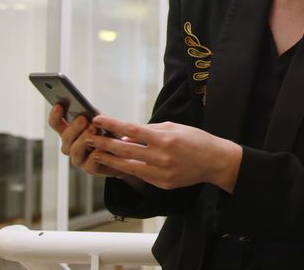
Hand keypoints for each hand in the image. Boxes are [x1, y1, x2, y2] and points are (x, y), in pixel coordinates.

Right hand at [47, 104, 132, 179]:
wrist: (126, 153)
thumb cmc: (112, 134)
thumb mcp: (104, 122)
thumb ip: (96, 116)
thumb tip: (91, 111)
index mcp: (70, 133)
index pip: (57, 124)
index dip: (55, 115)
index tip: (59, 105)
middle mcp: (70, 146)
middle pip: (65, 137)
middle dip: (74, 127)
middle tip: (83, 118)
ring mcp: (79, 159)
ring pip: (75, 150)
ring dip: (84, 138)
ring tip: (94, 129)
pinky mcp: (90, 169)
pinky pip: (90, 162)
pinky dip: (96, 153)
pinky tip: (102, 147)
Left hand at [89, 116, 242, 192]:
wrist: (215, 161)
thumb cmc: (196, 140)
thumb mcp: (174, 128)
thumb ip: (150, 131)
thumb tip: (128, 135)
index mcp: (164, 138)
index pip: (132, 129)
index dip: (112, 124)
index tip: (97, 120)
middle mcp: (162, 156)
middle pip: (125, 149)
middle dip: (104, 143)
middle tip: (88, 138)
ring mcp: (162, 172)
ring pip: (128, 166)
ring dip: (110, 160)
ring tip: (96, 154)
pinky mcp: (162, 183)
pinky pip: (140, 175)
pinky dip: (127, 169)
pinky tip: (117, 165)